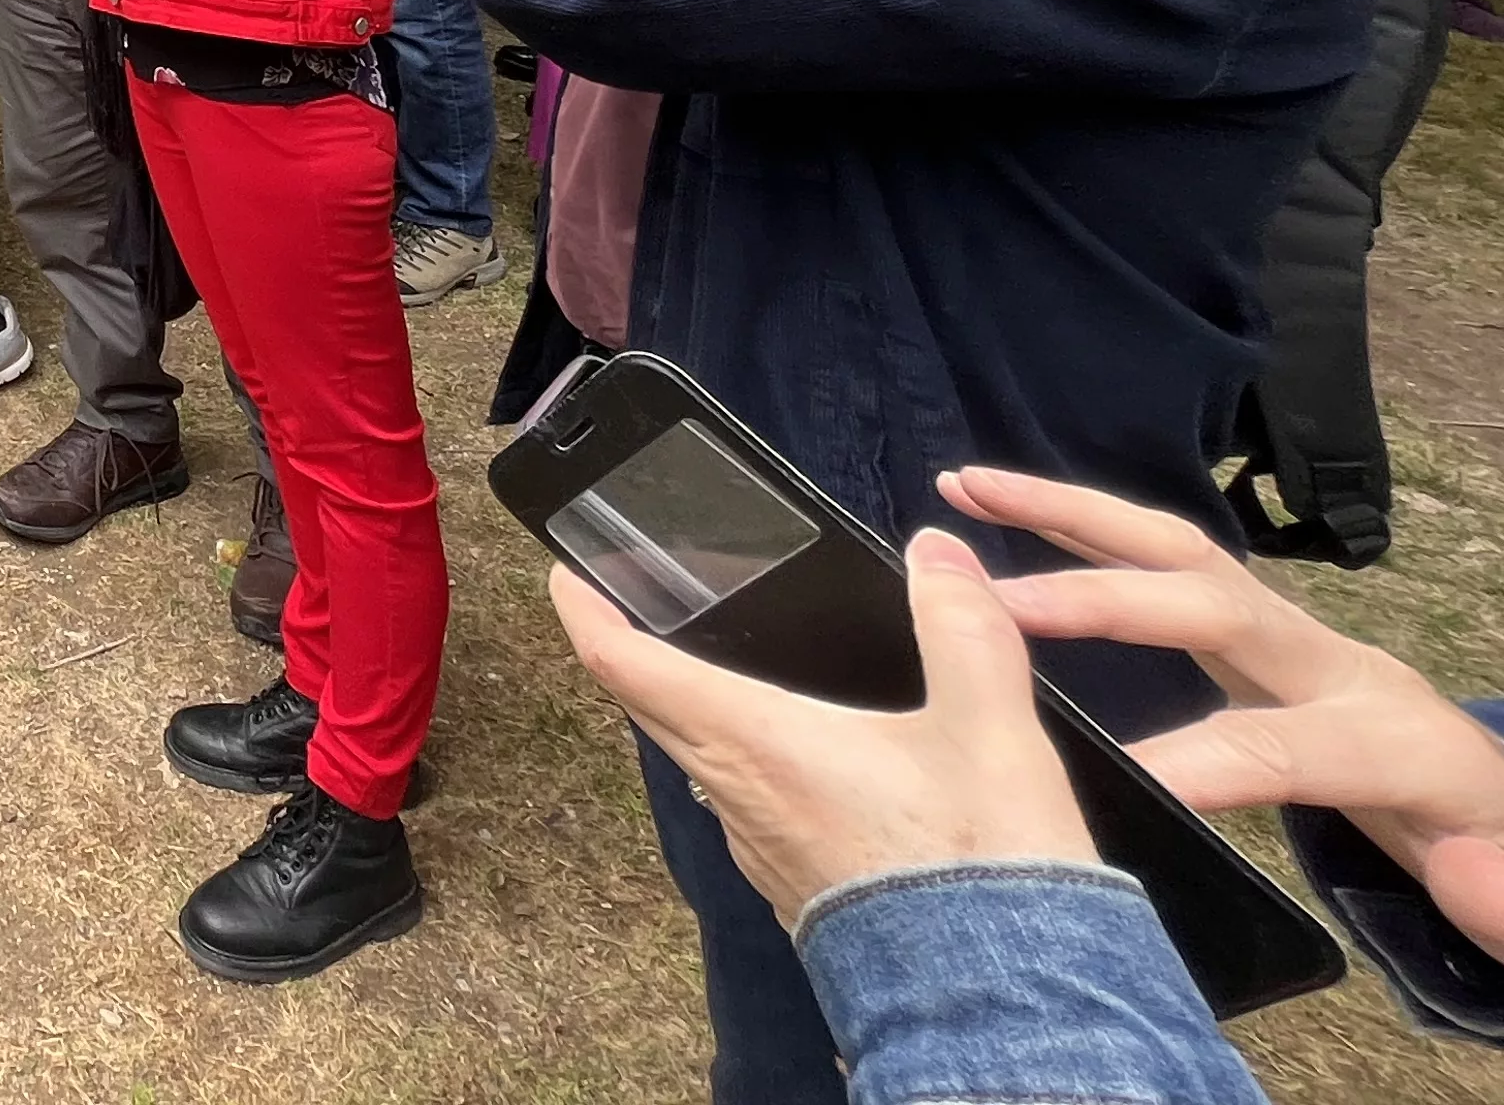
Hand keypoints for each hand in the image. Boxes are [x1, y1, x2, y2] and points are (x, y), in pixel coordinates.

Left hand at [550, 527, 1094, 928]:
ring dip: (692, 710)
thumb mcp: (988, 729)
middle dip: (633, 649)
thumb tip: (938, 553)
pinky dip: (747, 762)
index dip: (585, 611)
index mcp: (752, 742)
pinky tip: (799, 754)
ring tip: (718, 665)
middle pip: (651, 708)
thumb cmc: (978, 870)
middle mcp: (735, 797)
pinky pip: (746, 807)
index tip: (564, 573)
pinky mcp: (797, 887)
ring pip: (699, 760)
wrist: (999, 1009)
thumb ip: (962, 627)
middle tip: (633, 601)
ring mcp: (760, 849)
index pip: (625, 666)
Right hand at [944, 464, 1503, 951]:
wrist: (1494, 796)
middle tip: (996, 605)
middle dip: (1103, 599)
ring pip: (1180, 553)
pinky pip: (1161, 560)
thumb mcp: (1502, 875)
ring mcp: (1291, 631)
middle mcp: (1332, 661)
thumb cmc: (1483, 842)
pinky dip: (1081, 526)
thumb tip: (1472, 877)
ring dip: (1069, 514)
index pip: (1281, 744)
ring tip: (967, 489)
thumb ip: (1497, 890)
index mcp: (1387, 736)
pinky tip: (1004, 507)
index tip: (1107, 781)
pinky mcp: (1253, 624)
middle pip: (1213, 603)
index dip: (1197, 763)